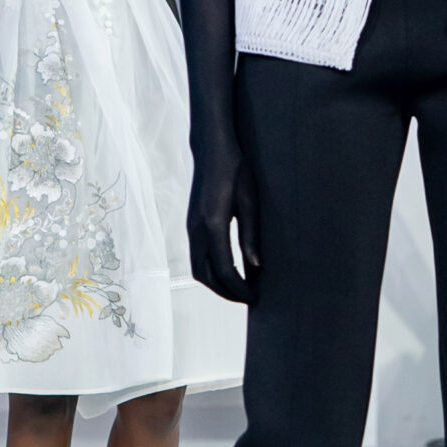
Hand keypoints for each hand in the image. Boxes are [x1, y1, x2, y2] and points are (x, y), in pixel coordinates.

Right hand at [187, 135, 260, 304]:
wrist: (211, 149)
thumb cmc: (236, 170)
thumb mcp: (250, 201)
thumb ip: (250, 236)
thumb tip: (256, 268)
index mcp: (213, 225)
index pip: (224, 270)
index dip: (239, 288)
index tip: (255, 297)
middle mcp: (197, 230)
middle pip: (206, 276)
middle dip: (226, 292)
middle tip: (248, 298)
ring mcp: (191, 228)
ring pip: (197, 269)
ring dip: (216, 284)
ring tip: (239, 288)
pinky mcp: (191, 225)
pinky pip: (196, 257)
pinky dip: (210, 271)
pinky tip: (228, 269)